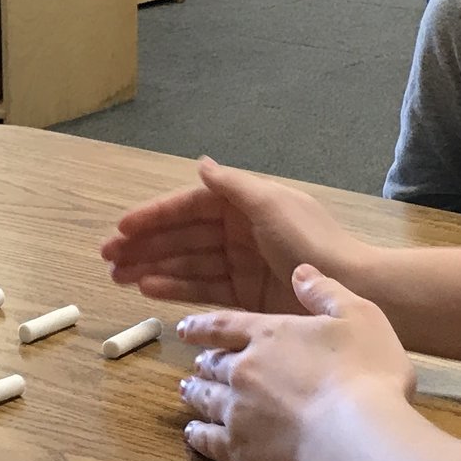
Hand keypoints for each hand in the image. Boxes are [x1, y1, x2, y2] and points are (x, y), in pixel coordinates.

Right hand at [101, 157, 363, 311]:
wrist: (352, 289)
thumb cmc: (310, 243)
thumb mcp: (271, 205)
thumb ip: (233, 186)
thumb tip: (201, 163)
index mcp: (246, 205)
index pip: (190, 206)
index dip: (155, 216)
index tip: (122, 228)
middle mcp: (239, 232)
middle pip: (183, 237)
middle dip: (145, 246)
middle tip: (107, 259)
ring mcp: (241, 266)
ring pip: (186, 264)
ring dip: (152, 268)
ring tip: (119, 278)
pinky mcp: (244, 296)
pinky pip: (201, 289)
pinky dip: (174, 289)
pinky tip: (148, 290)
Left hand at [178, 265, 416, 460]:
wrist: (356, 434)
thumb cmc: (366, 373)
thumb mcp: (359, 316)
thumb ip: (325, 292)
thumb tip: (300, 270)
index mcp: (270, 335)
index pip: (225, 325)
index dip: (202, 326)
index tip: (185, 328)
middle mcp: (244, 369)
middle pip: (213, 364)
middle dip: (203, 363)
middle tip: (196, 366)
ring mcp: (238, 411)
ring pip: (205, 399)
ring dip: (194, 394)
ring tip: (186, 393)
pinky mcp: (239, 451)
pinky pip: (207, 440)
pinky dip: (197, 435)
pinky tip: (193, 435)